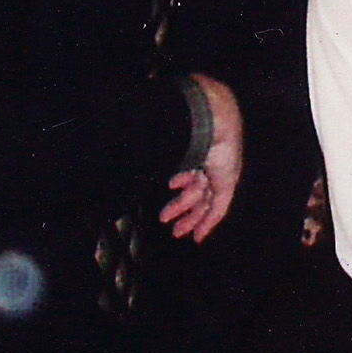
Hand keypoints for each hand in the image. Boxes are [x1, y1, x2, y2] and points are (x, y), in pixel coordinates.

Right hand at [161, 75, 241, 241]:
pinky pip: (219, 207)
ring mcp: (221, 171)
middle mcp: (213, 159)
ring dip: (190, 217)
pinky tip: (198, 236)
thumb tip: (124, 144)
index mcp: (201, 146)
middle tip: (168, 223)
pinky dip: (207, 222)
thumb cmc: (187, 120)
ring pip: (206, 201)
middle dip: (183, 207)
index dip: (182, 186)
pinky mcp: (227, 181)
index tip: (170, 196)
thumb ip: (154, 146)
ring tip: (175, 231)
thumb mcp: (168, 137)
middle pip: (199, 188)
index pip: (193, 171)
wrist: (213, 116)